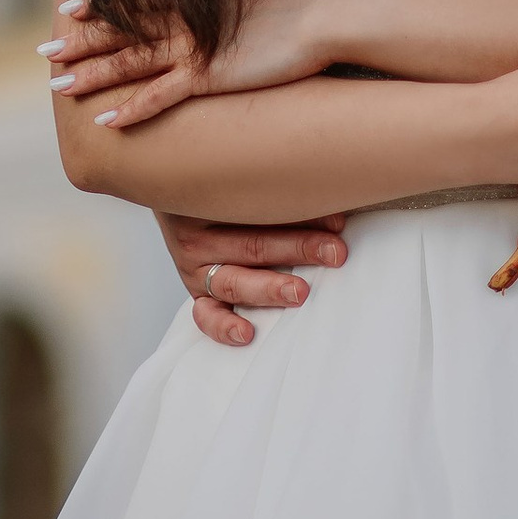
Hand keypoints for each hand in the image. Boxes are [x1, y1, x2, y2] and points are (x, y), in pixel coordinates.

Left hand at [45, 0, 331, 123]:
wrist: (324, 18)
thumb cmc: (295, 14)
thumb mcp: (249, 5)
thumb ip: (222, 11)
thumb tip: (215, 17)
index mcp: (194, 3)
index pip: (136, 4)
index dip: (100, 8)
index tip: (70, 9)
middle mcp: (186, 23)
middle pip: (122, 33)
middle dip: (81, 43)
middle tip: (44, 50)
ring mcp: (194, 49)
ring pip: (130, 63)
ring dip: (92, 75)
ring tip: (57, 86)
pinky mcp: (209, 74)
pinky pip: (160, 95)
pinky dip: (130, 107)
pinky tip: (104, 119)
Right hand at [159, 209, 348, 350]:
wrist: (179, 201)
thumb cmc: (226, 193)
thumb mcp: (242, 186)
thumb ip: (277, 193)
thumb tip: (333, 201)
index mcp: (211, 202)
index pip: (259, 209)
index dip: (302, 215)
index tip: (338, 222)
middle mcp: (199, 236)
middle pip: (253, 244)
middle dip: (298, 249)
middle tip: (334, 253)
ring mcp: (197, 268)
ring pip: (234, 281)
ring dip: (270, 288)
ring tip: (300, 292)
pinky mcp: (198, 294)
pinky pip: (206, 315)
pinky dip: (224, 325)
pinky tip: (246, 332)